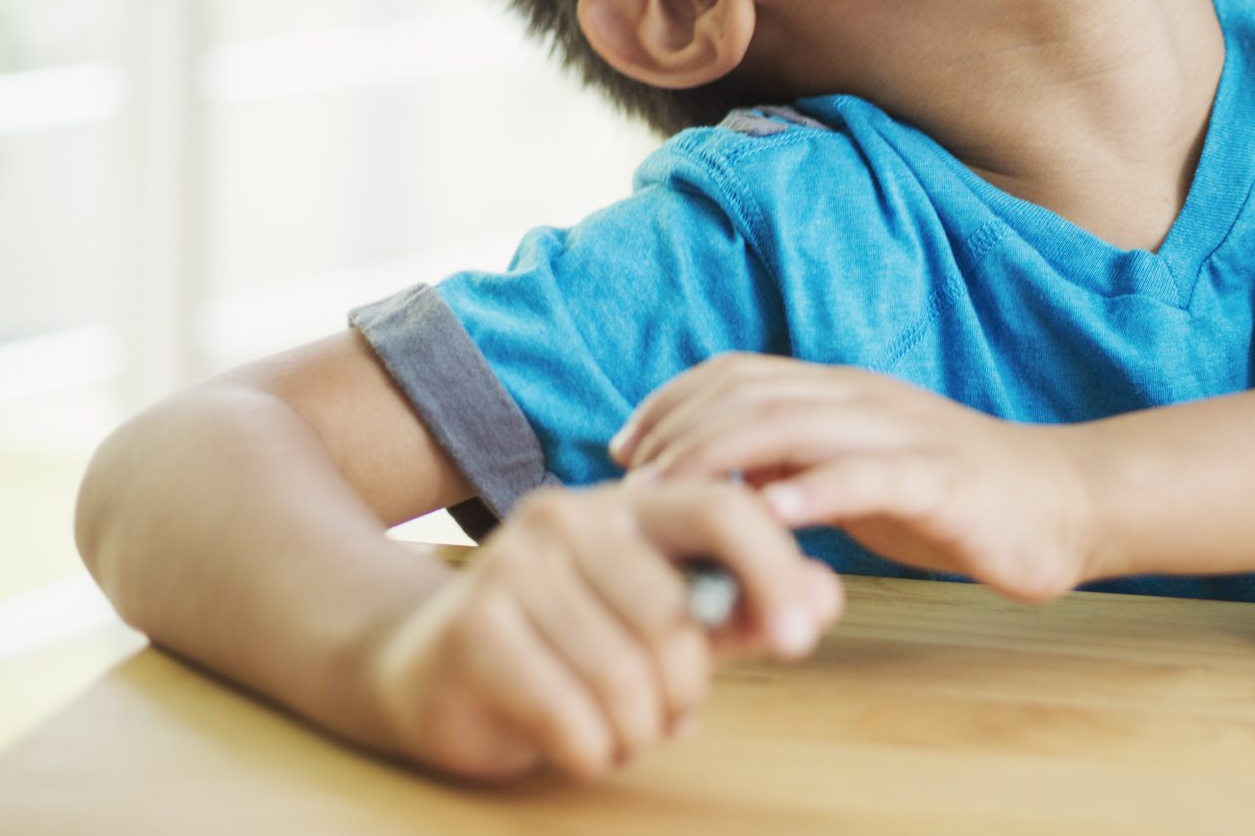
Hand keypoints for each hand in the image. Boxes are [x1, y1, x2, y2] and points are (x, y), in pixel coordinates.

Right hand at [364, 480, 842, 781]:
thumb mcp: (664, 625)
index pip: (724, 510)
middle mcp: (567, 517)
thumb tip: (828, 596)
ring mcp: (512, 567)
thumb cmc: (565, 645)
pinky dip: (592, 750)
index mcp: (626, 503)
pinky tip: (581, 744)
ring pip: (628, 676)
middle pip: (677, 616)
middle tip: (669, 717)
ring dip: (637, 730)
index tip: (804, 636)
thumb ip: (743, 610)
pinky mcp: (475, 630)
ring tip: (620, 731)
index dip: (776, 570)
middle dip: (686, 690)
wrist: (426, 669)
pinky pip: (573, 714)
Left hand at [615, 355, 1097, 603]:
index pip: (737, 373)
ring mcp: (902, 435)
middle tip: (630, 484)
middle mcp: (863, 399)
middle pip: (749, 393)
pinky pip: (866, 477)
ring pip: (793, 424)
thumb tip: (716, 478)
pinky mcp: (940, 480)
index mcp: (841, 393)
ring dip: (720, 456)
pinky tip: (769, 515)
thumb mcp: (858, 474)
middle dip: (677, 433)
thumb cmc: (955, 498)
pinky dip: (811, 491)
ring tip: (670, 494)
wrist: (1063, 501)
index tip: (623, 450)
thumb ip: (794, 465)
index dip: (670, 402)